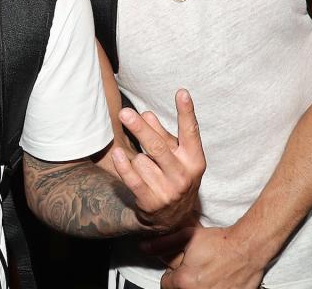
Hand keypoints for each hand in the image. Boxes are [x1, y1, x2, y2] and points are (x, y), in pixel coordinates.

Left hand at [110, 89, 204, 231]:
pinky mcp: (152, 201)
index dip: (187, 112)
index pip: (191, 132)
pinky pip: (132, 178)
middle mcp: (184, 175)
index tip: (181, 92)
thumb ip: (162, 134)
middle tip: (124, 113)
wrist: (172, 220)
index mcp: (195, 160)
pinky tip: (117, 154)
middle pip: (158, 146)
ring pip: (141, 160)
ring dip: (136, 158)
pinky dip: (123, 166)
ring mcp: (169, 190)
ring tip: (144, 168)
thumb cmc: (174, 176)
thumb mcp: (176, 155)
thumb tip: (146, 113)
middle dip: (140, 129)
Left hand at [157, 226, 264, 288]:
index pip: (166, 283)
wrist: (247, 249)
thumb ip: (163, 244)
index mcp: (184, 282)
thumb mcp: (187, 237)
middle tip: (196, 270)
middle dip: (184, 282)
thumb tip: (144, 248)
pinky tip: (218, 281)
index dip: (173, 273)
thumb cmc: (219, 243)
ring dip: (198, 286)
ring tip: (208, 275)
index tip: (183, 267)